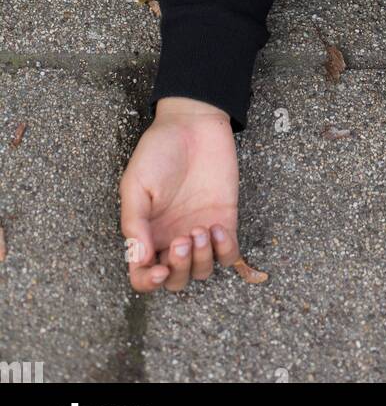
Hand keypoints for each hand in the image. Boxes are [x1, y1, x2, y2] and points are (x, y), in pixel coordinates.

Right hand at [120, 97, 239, 291]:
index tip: (158, 270)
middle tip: (182, 240)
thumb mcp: (136, 184)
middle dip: (179, 269)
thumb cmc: (159, 150)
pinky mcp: (225, 220)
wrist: (193, 123)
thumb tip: (137, 260)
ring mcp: (200, 231)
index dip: (148, 282)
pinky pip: (229, 254)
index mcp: (146, 233)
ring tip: (199, 229)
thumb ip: (135, 223)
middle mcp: (172, 238)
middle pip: (176, 281)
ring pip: (202, 272)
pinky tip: (216, 227)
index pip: (142, 276)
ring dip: (201, 260)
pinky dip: (225, 251)